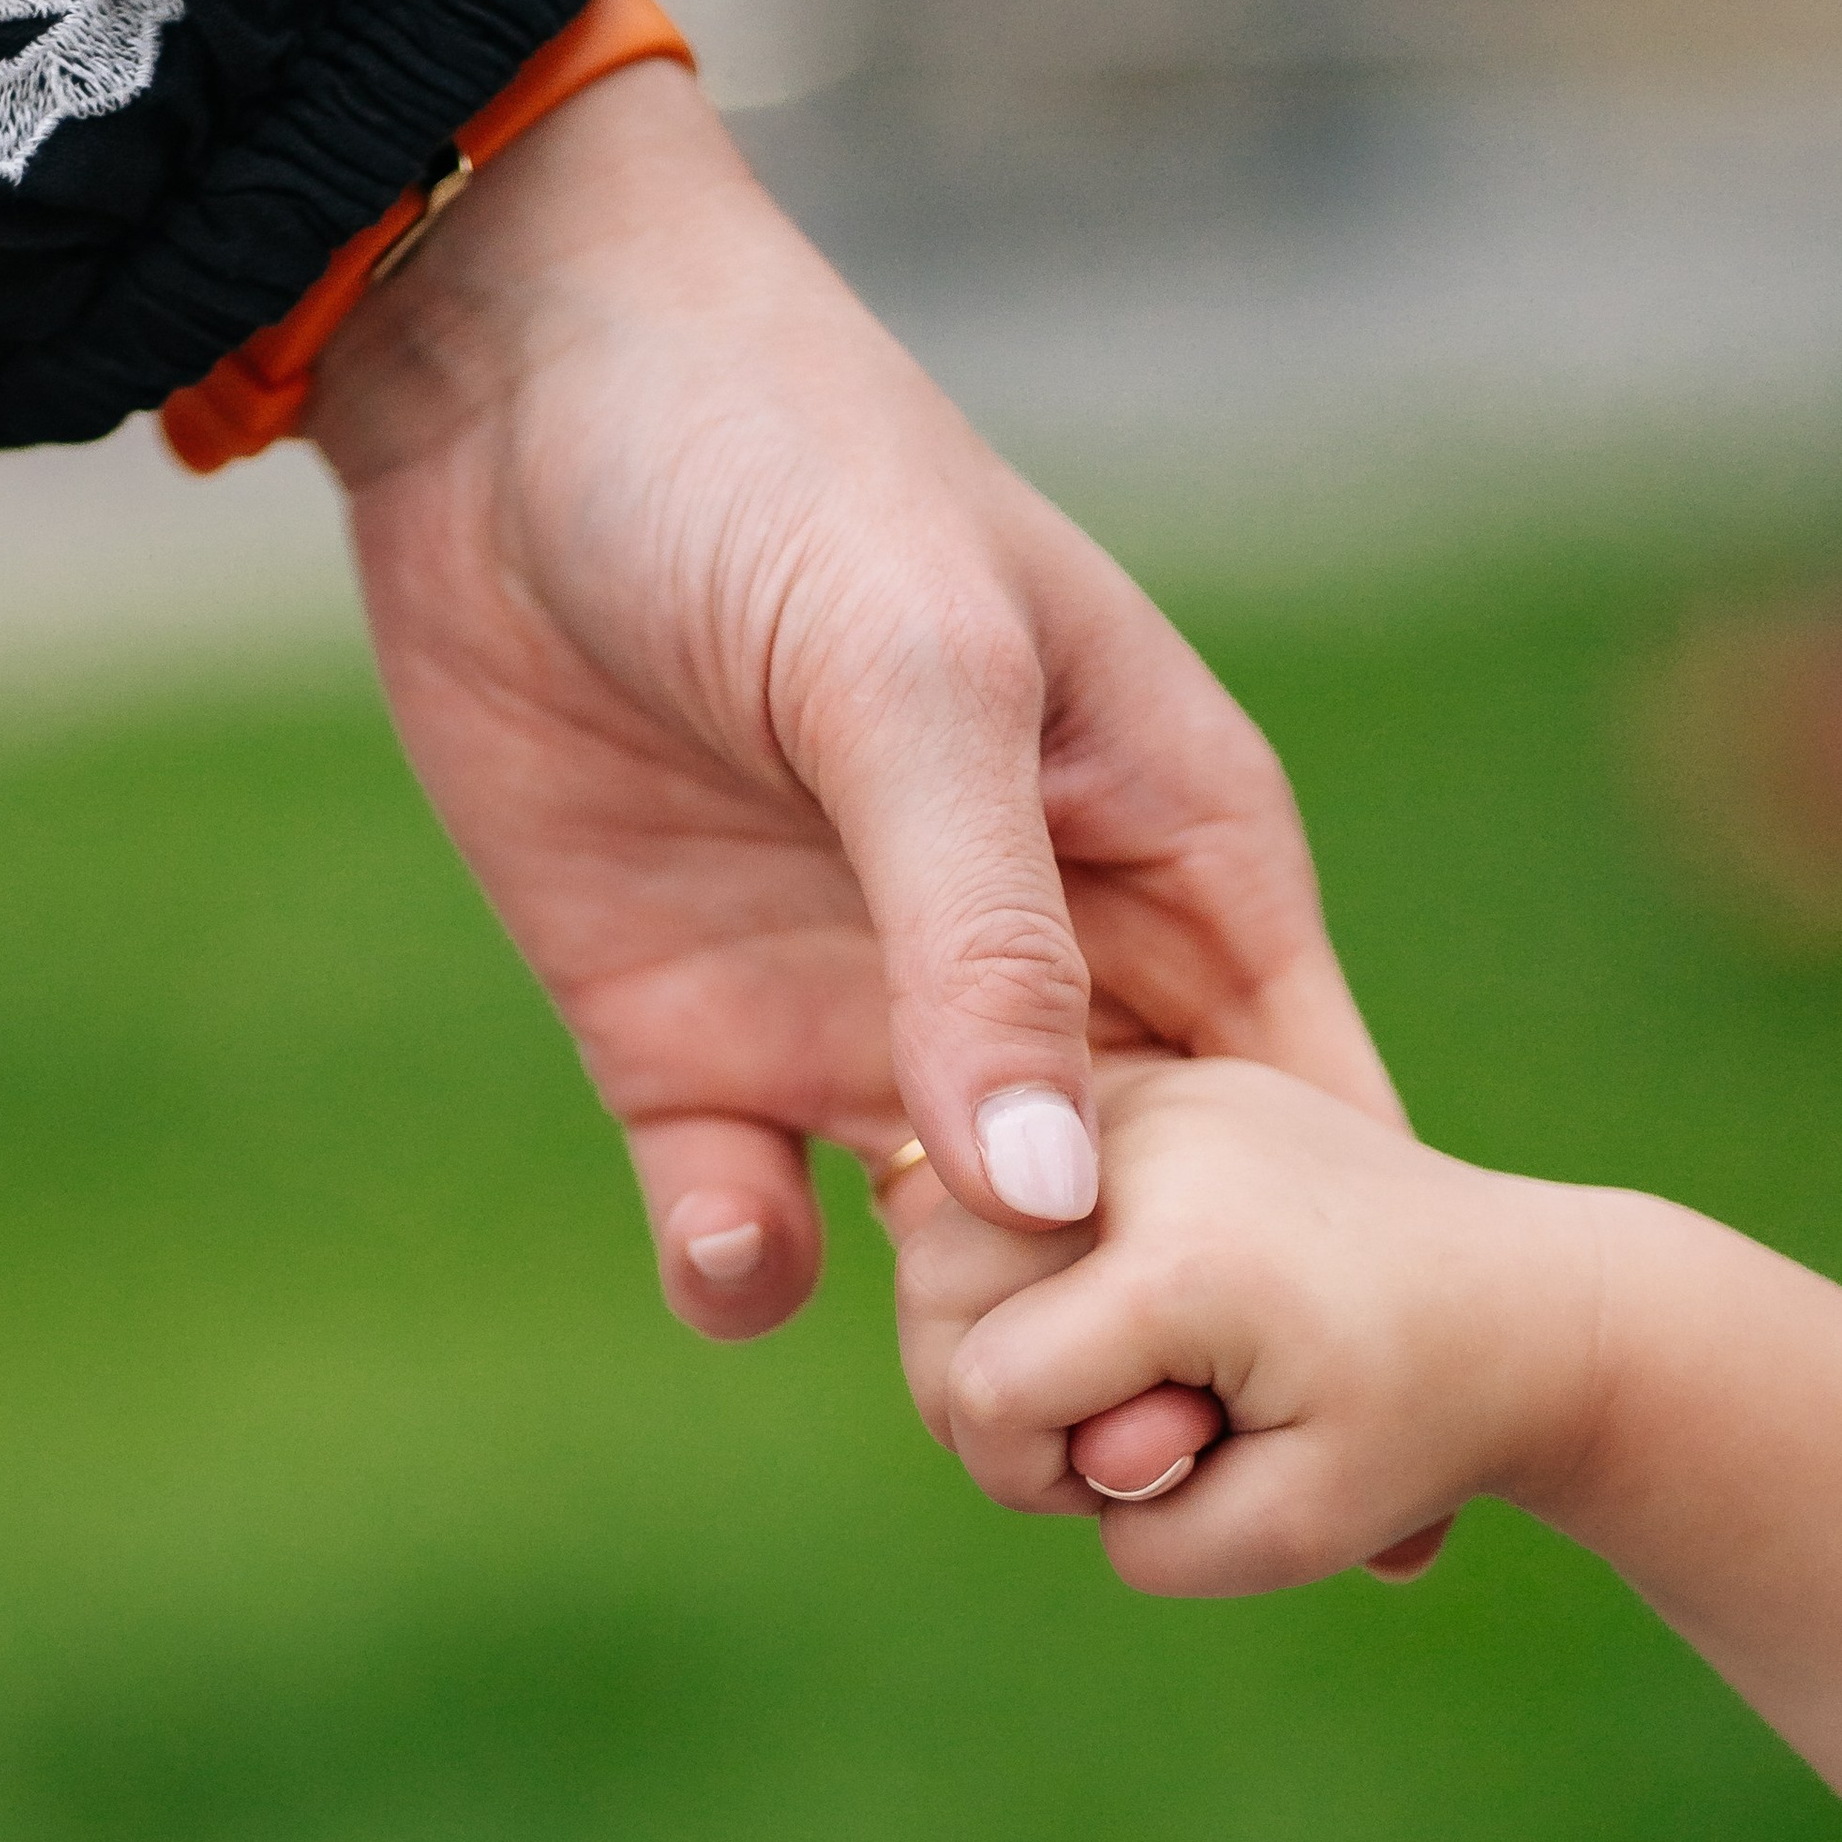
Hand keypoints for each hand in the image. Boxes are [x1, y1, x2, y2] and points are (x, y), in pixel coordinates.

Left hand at [310, 61, 1399, 1341]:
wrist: (502, 379)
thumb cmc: (773, 460)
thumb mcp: (918, 682)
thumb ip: (990, 940)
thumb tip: (1058, 1202)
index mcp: (1167, 849)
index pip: (1304, 1097)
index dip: (1330, 1260)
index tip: (1339, 1422)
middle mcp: (1032, 956)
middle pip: (1130, 1215)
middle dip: (1127, 1344)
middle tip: (1100, 1462)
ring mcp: (854, 1004)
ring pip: (946, 1251)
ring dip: (945, 1337)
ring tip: (932, 1380)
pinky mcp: (681, 1030)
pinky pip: (740, 1211)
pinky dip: (743, 1264)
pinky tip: (734, 1239)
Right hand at [894, 1057, 1606, 1593]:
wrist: (1532, 1299)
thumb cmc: (1420, 1426)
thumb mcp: (1291, 1535)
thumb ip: (1141, 1539)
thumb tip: (1040, 1441)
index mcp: (1189, 1257)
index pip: (986, 1392)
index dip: (1033, 1474)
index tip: (1149, 1478)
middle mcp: (1148, 1143)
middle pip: (932, 1289)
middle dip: (986, 1394)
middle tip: (1117, 1432)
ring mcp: (1147, 1096)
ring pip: (945, 1226)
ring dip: (995, 1325)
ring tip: (1120, 1371)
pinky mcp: (1148, 1084)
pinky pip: (1006, 1180)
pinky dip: (1032, 1263)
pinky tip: (1129, 1303)